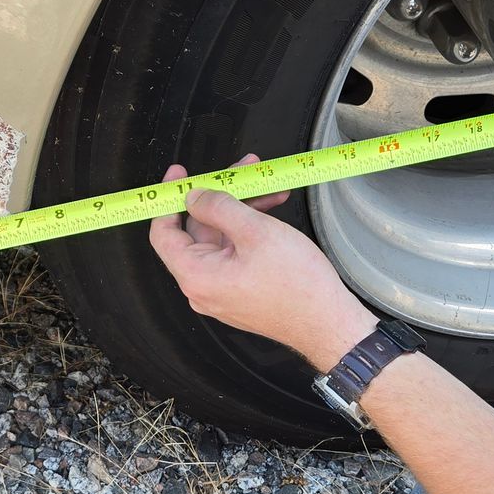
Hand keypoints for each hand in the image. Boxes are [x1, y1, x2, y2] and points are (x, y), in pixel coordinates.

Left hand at [147, 156, 377, 369]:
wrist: (329, 323)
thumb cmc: (298, 285)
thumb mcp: (256, 231)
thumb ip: (218, 207)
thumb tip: (193, 196)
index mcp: (196, 276)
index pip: (163, 232)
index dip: (169, 199)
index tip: (179, 175)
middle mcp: (203, 287)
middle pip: (198, 230)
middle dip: (221, 195)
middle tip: (242, 170)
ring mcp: (222, 290)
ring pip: (222, 237)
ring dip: (242, 208)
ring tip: (267, 184)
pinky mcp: (241, 290)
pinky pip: (236, 252)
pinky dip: (250, 229)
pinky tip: (271, 207)